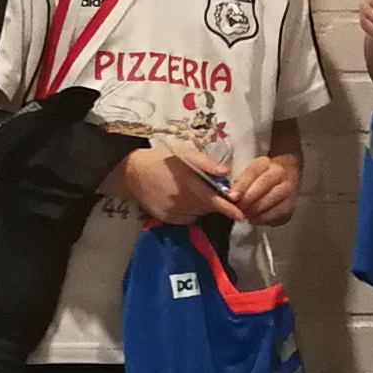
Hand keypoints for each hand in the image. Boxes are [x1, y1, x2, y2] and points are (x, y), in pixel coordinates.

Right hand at [115, 144, 235, 226]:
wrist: (133, 173)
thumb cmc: (162, 160)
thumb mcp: (184, 154)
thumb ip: (206, 162)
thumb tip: (225, 172)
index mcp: (188, 182)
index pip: (212, 199)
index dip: (227, 208)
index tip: (239, 214)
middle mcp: (181, 199)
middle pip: (208, 207)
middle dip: (215, 203)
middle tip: (212, 192)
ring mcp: (173, 211)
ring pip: (198, 213)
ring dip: (203, 206)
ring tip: (193, 192)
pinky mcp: (166, 218)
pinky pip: (187, 218)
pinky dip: (191, 212)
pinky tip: (183, 200)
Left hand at [226, 155, 298, 228]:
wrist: (288, 173)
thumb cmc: (263, 175)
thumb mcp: (252, 172)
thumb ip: (240, 182)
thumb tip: (228, 196)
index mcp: (265, 163)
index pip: (252, 173)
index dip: (242, 185)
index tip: (232, 197)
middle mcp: (279, 173)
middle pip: (263, 185)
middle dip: (247, 200)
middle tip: (235, 209)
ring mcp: (288, 188)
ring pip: (270, 200)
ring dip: (254, 210)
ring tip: (243, 215)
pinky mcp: (291, 204)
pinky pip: (276, 213)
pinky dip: (263, 218)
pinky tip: (254, 219)